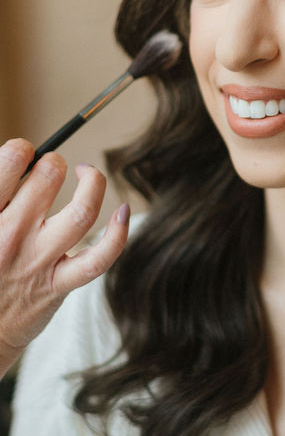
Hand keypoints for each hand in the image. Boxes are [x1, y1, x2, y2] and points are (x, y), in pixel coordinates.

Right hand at [0, 139, 129, 376]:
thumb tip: (17, 164)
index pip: (8, 164)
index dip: (21, 150)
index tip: (23, 154)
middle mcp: (11, 236)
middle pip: (47, 179)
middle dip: (54, 162)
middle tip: (51, 166)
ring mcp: (38, 262)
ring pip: (81, 211)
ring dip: (92, 183)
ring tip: (85, 174)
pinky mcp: (59, 285)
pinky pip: (99, 257)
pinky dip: (118, 233)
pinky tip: (121, 211)